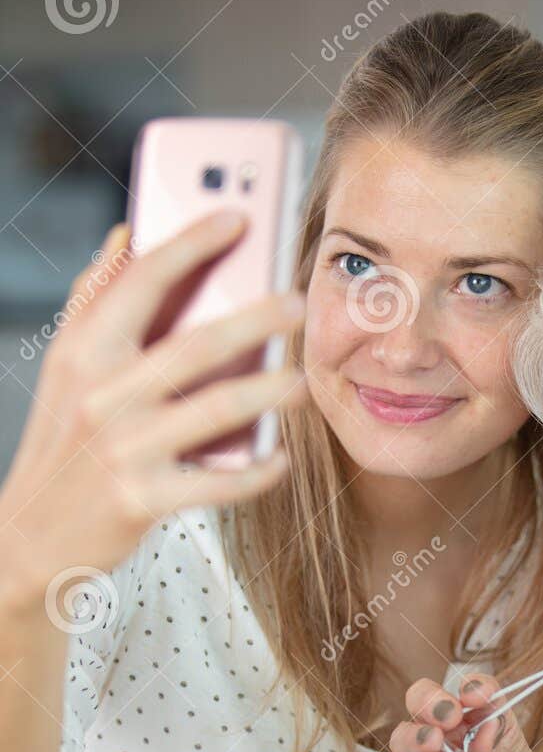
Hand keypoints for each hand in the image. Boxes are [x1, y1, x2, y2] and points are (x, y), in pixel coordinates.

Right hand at [0, 213, 307, 613]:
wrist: (31, 534)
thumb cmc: (63, 443)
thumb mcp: (66, 367)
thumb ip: (95, 299)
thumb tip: (128, 236)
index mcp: (85, 350)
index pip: (143, 280)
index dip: (193, 244)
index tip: (238, 217)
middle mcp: (103, 394)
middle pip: (194, 344)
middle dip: (255, 319)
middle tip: (298, 302)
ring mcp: (125, 448)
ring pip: (215, 409)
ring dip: (268, 392)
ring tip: (302, 380)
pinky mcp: (143, 499)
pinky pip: (216, 482)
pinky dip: (255, 471)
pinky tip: (281, 459)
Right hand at [390, 672, 542, 751]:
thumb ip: (500, 751)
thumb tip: (482, 721)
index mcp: (490, 734)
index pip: (474, 697)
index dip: (473, 689)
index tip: (479, 696)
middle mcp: (458, 748)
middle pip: (430, 706)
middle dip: (432, 700)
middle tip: (448, 713)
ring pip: (409, 736)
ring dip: (417, 730)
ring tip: (435, 738)